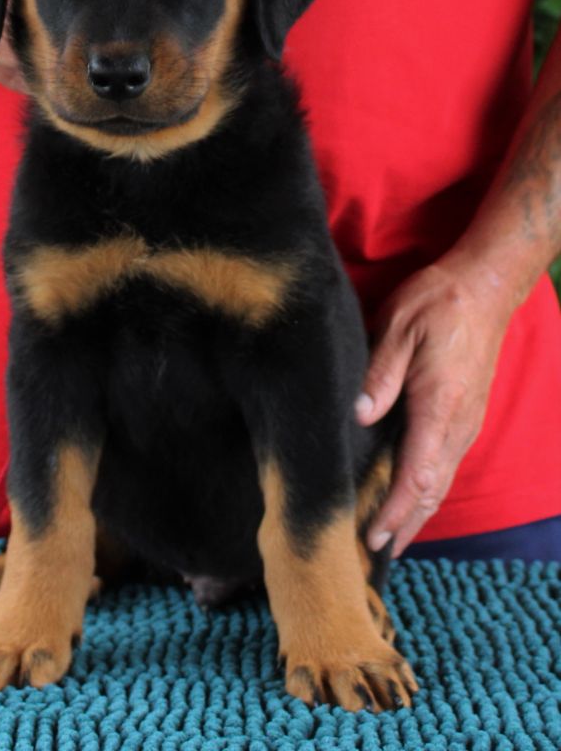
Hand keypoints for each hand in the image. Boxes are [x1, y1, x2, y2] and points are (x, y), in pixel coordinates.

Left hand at [355, 253, 513, 556]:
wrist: (483, 288)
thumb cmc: (437, 303)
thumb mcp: (399, 327)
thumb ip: (381, 374)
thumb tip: (360, 416)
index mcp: (440, 405)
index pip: (417, 474)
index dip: (394, 511)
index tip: (372, 536)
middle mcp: (458, 424)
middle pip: (431, 490)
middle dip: (403, 526)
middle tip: (372, 556)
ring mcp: (465, 422)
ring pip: (440, 481)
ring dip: (416, 514)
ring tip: (388, 542)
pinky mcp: (464, 416)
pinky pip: (444, 465)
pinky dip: (425, 491)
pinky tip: (409, 501)